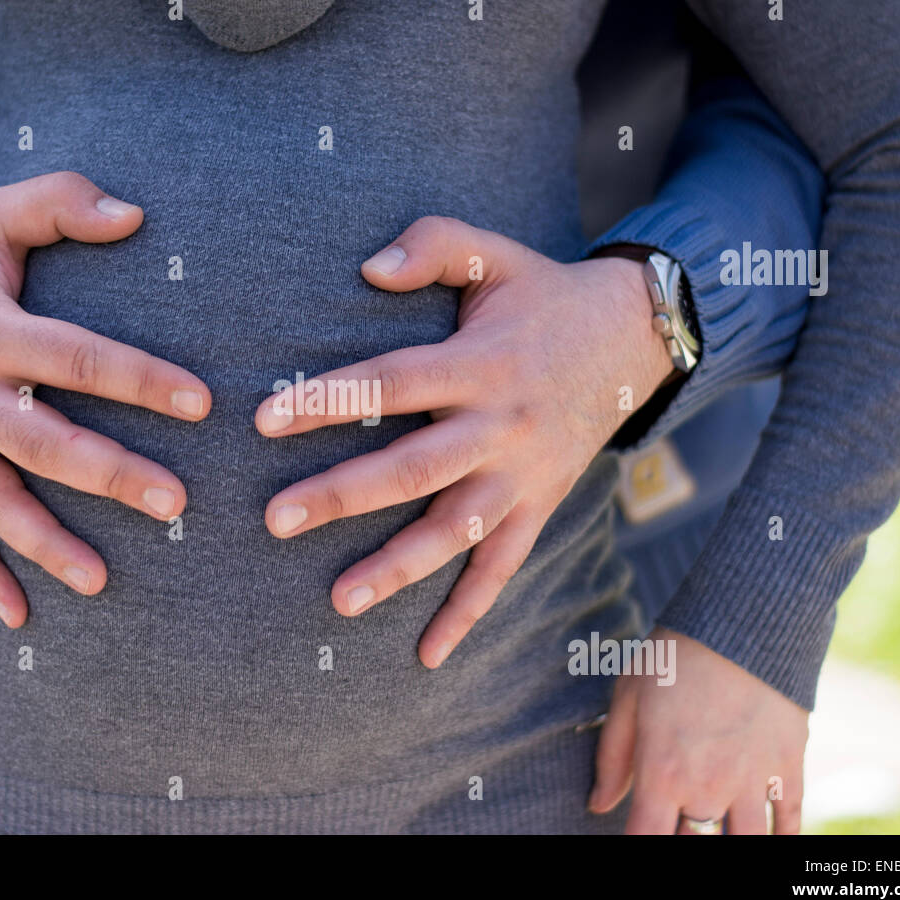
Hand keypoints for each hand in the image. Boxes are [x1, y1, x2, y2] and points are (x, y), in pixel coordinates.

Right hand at [0, 172, 211, 626]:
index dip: (141, 379)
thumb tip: (137, 214)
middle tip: (177, 502)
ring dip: (44, 544)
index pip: (77, 358)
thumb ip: (62, 203)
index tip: (202, 403)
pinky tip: (17, 614)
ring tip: (101, 581)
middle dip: (111, 475)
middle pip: (43, 443)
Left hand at [253, 216, 672, 665]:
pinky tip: (428, 654)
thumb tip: (367, 269)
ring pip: (455, 530)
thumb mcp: (495, 253)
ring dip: (399, 567)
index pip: (392, 384)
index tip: (265, 420)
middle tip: (274, 519)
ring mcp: (523, 475)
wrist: (634, 338)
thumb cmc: (542, 294)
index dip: (330, 401)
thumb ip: (432, 246)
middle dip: (342, 496)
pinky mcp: (539, 506)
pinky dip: (469, 612)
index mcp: (480, 363)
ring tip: (339, 601)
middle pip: (413, 468)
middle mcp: (501, 426)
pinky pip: (503, 567)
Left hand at [589, 627, 809, 833]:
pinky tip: (765, 835)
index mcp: (663, 773)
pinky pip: (789, 825)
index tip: (640, 833)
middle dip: (684, 836)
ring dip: (730, 840)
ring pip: (747, 844)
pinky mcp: (789, 768)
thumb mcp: (628, 696)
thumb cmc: (676, 655)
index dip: (638, 848)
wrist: (744, 621)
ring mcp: (753, 782)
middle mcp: (709, 787)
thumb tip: (599, 804)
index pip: (647, 842)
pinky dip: (780, 839)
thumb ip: (613, 757)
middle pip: (696, 846)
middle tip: (677, 817)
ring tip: (715, 828)